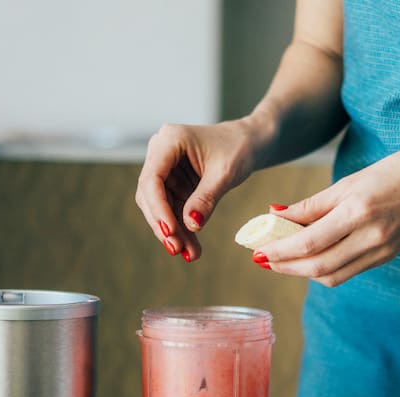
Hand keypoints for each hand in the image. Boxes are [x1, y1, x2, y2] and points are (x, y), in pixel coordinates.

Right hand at [135, 120, 257, 261]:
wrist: (248, 143)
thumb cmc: (238, 148)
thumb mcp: (225, 173)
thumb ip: (206, 198)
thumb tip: (191, 224)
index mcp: (169, 140)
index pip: (152, 179)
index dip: (158, 207)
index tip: (169, 231)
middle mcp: (161, 153)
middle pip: (151, 196)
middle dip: (164, 225)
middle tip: (177, 249)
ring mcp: (166, 170)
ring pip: (160, 207)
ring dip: (174, 232)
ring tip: (190, 254)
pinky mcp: (173, 185)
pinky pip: (173, 210)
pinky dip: (182, 228)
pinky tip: (191, 247)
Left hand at [257, 144, 399, 285]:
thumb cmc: (396, 172)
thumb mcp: (350, 182)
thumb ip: (312, 205)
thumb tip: (275, 216)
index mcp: (358, 211)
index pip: (309, 242)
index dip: (279, 251)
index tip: (257, 250)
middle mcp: (370, 236)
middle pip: (318, 266)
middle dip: (285, 266)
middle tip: (262, 260)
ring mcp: (380, 251)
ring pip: (332, 275)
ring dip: (302, 272)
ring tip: (282, 260)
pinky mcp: (386, 257)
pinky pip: (348, 272)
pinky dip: (324, 269)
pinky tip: (311, 259)